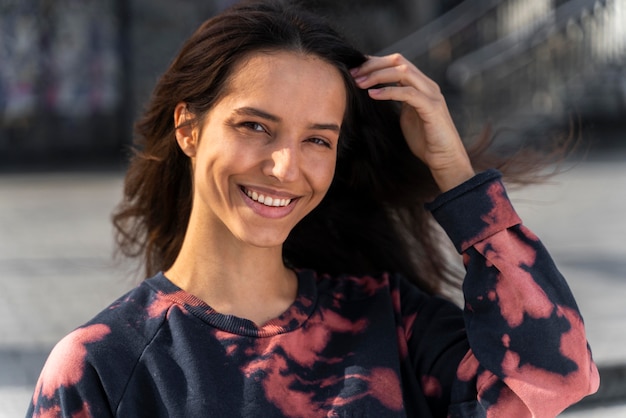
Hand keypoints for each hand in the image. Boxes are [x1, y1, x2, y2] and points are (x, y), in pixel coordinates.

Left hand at [351, 54, 473, 191]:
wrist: (445, 158)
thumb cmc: (425, 140)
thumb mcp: (407, 115)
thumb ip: (397, 100)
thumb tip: (376, 92)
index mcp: (420, 85)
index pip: (396, 62)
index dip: (374, 63)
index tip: (354, 70)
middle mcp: (427, 85)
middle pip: (398, 61)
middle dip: (373, 65)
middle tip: (353, 74)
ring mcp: (431, 95)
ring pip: (403, 72)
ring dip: (378, 75)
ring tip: (359, 83)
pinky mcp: (431, 108)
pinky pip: (408, 93)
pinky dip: (388, 91)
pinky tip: (372, 95)